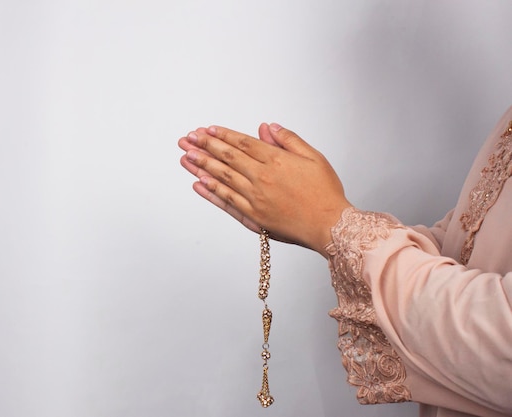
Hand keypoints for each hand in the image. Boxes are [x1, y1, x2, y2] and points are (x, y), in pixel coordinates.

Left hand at [178, 123, 351, 255]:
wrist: (329, 225)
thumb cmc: (325, 193)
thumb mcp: (313, 157)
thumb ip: (288, 140)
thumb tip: (268, 127)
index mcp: (276, 161)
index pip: (242, 143)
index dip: (222, 135)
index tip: (207, 130)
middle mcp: (261, 178)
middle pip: (227, 158)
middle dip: (205, 146)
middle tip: (187, 139)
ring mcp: (254, 199)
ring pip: (222, 178)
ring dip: (201, 166)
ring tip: (186, 156)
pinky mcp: (253, 217)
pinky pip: (226, 202)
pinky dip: (211, 192)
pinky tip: (198, 183)